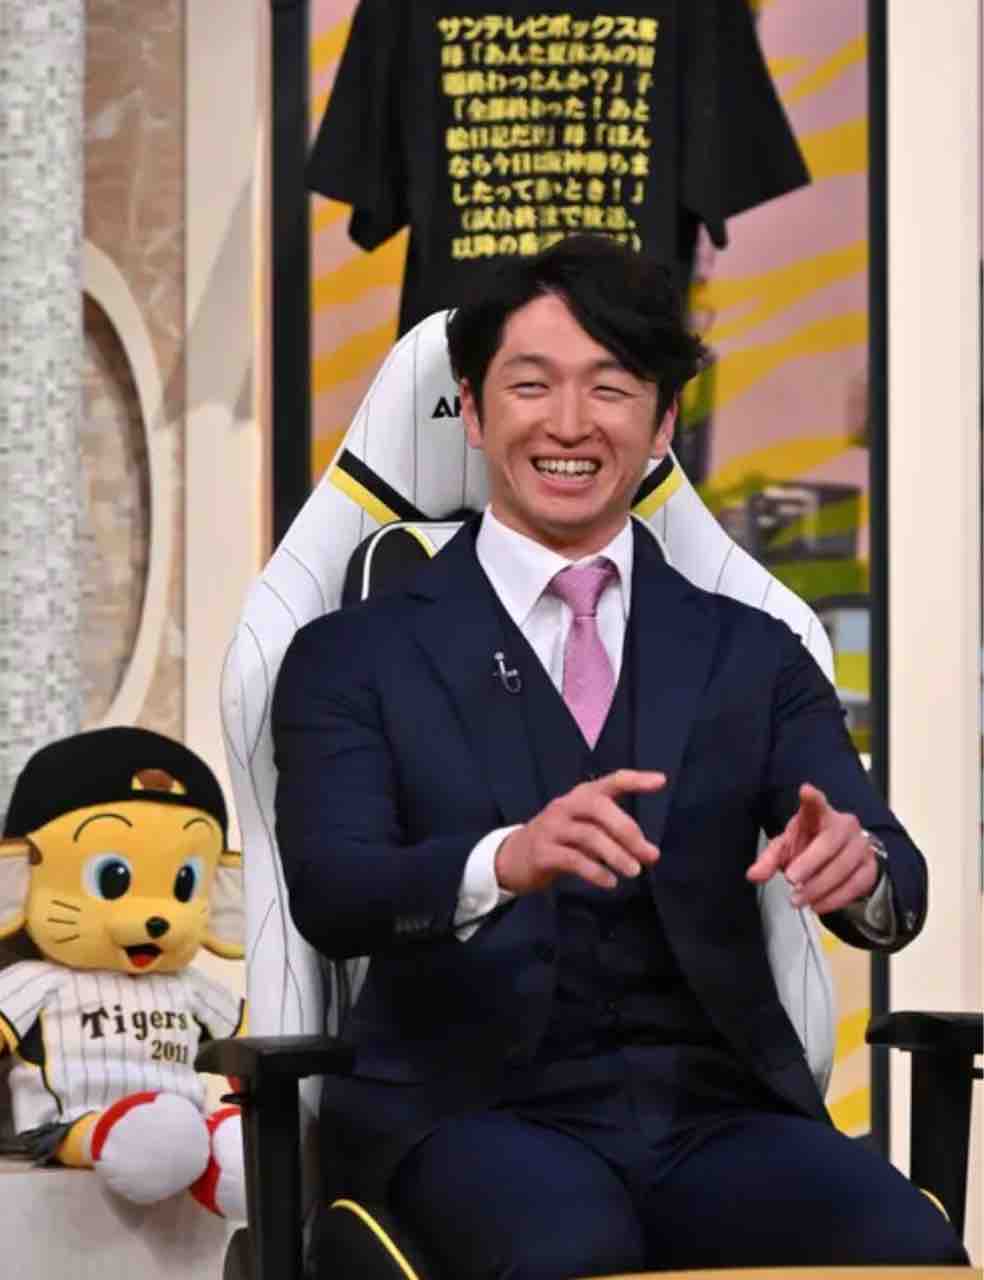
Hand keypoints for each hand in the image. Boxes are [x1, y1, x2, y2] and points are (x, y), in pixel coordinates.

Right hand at [495, 769, 664, 895]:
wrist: (513, 858)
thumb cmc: (560, 841)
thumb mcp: (585, 829)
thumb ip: (616, 837)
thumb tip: (651, 854)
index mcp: (581, 796)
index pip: (611, 781)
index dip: (636, 779)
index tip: (660, 781)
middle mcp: (565, 806)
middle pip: (599, 807)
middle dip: (628, 831)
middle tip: (649, 855)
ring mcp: (551, 828)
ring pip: (589, 835)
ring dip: (616, 855)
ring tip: (634, 872)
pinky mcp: (542, 852)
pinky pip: (573, 859)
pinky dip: (595, 872)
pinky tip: (610, 882)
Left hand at [746, 783, 878, 913]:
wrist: (838, 858)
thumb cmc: (809, 846)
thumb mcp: (786, 848)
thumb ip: (769, 860)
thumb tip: (754, 875)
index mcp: (818, 815)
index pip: (816, 804)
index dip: (812, 798)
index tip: (806, 791)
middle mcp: (843, 825)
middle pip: (829, 842)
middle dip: (810, 863)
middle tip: (791, 879)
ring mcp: (860, 845)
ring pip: (844, 866)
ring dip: (819, 887)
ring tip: (798, 899)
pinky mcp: (870, 866)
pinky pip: (856, 885)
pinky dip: (835, 899)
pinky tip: (818, 905)